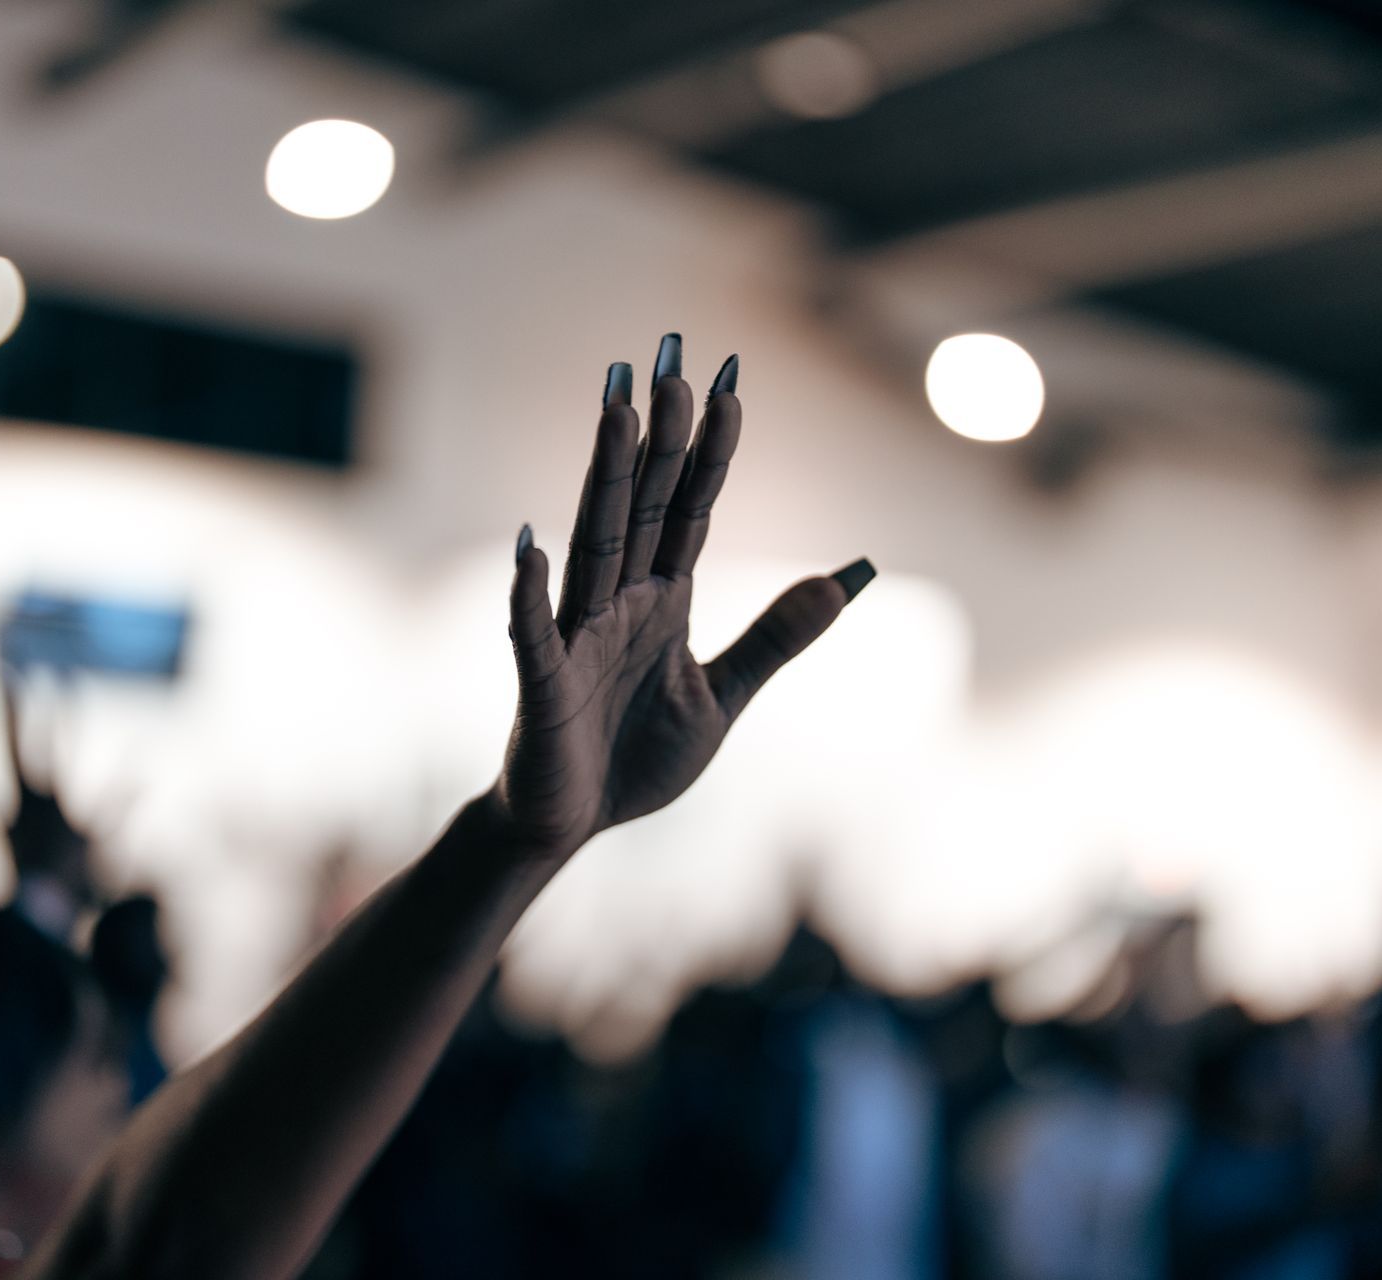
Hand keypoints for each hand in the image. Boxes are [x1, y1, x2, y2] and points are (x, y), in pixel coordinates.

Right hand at [493, 336, 873, 858]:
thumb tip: (851, 577)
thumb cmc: (634, 758)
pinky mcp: (543, 685)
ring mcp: (577, 636)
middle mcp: (618, 602)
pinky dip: (530, 594)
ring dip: (605, 477)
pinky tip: (530, 546)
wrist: (571, 826)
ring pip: (594, 543)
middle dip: (659, 433)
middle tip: (672, 358)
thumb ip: (776, 636)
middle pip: (643, 503)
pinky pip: (534, 633)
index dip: (711, 448)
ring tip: (615, 410)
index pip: (691, 509)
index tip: (730, 380)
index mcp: (663, 601)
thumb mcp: (723, 695)